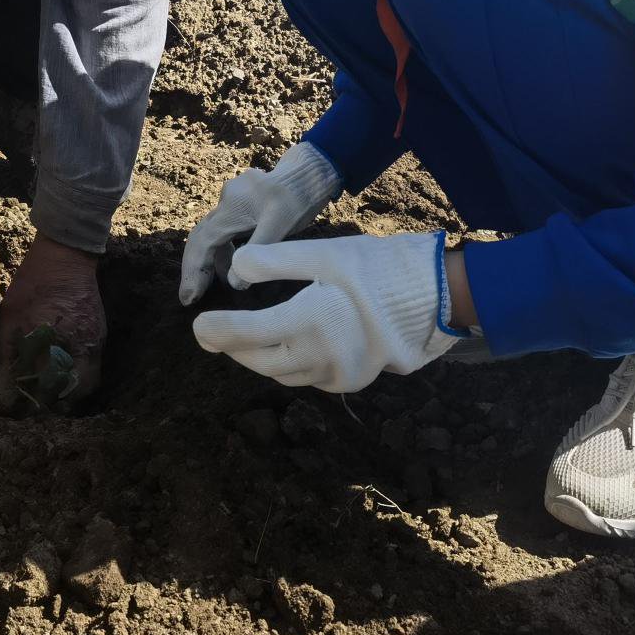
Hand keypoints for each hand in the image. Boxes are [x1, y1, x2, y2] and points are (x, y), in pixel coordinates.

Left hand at [0, 235, 104, 408]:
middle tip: (38, 403)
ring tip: (48, 389)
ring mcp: (96, 340)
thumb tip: (1, 383)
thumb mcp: (10, 315)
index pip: (50, 388)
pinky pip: (93, 365)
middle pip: (77, 393)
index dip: (36, 403)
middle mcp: (83, 345)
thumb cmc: (33, 282)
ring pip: (88, 382)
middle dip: (59, 402)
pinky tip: (59, 369)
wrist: (66, 253)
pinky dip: (77, 374)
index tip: (21, 408)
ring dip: (70, 391)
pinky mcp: (100, 333)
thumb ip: (6, 352)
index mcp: (58, 341)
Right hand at [179, 143, 341, 304]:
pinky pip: (223, 228)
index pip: (204, 242)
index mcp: (232, 207)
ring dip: (210, 260)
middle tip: (189, 298)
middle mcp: (225, 200)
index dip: (194, 271)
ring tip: (210, 286)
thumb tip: (234, 283)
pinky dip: (223, 248)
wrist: (310, 172)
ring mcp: (230, 199)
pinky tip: (231, 263)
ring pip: (212, 233)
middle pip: (200, 237)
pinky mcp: (238, 202)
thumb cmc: (298, 198)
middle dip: (194, 268)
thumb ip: (257, 253)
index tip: (189, 298)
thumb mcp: (281, 226)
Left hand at [192, 231, 459, 393]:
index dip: (217, 332)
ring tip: (242, 340)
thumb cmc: (379, 268)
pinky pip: (307, 378)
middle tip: (210, 334)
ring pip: (282, 374)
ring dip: (258, 358)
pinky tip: (285, 346)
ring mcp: (338, 375)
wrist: (437, 298)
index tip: (197, 326)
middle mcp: (321, 358)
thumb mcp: (326, 253)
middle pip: (260, 361)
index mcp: (311, 322)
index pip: (248, 335)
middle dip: (233, 347)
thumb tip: (236, 269)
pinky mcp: (351, 381)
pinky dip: (288, 364)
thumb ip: (276, 261)